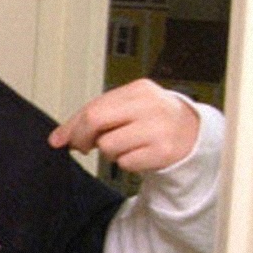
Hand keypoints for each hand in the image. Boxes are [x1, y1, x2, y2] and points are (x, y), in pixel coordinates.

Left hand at [48, 78, 199, 172]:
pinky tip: (138, 154)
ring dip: (109, 151)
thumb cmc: (154, 120)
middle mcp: (149, 106)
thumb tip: (58, 137)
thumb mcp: (128, 107)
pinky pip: (125, 162)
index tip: (59, 139)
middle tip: (83, 146)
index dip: (71, 126)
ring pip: (108, 145)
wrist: (193, 134)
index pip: (92, 107)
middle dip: (81, 138)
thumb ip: (94, 116)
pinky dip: (126, 162)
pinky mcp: (163, 152)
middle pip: (95, 121)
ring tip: (125, 145)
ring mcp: (158, 128)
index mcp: (138, 89)